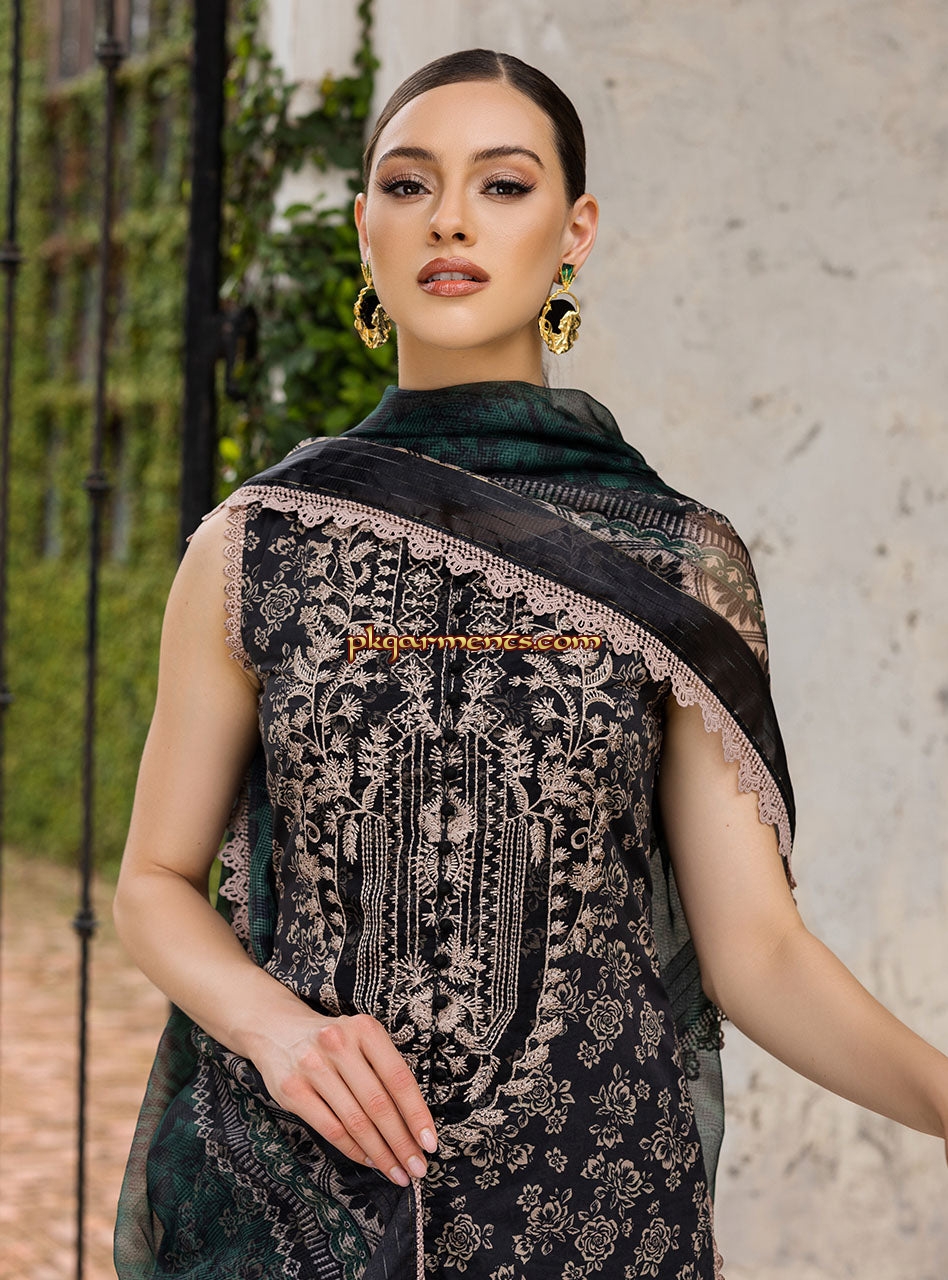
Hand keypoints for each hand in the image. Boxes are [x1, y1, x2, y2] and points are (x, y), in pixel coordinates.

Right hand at [259, 1010, 438, 1186]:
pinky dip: (354, 1149)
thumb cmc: (332, 1043)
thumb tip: (415, 1123)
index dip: (417, 1114)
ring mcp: (312, 1066)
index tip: (430, 1143)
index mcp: (365, 1029)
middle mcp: (338, 1043)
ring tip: (397, 1171)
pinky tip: (369, 1160)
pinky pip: (331, 1129)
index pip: (399, 1078)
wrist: (276, 1029)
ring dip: (381, 1153)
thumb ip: (385, 1071)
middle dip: (402, 1142)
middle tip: (418, 1167)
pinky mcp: (292, 1089)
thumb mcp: (361, 1041)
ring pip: (356, 1121)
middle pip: (379, 1104)